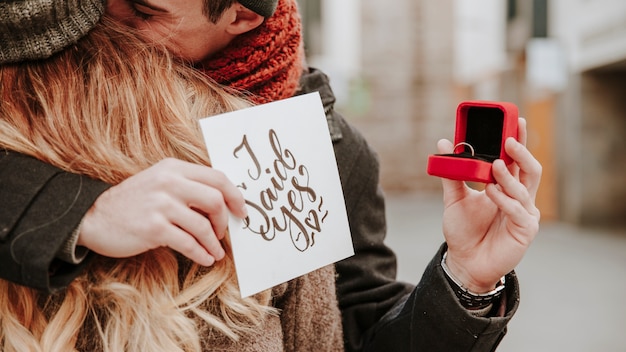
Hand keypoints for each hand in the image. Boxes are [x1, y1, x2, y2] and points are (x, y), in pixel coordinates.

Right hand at [77, 158, 247, 265]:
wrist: (93, 217)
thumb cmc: (133, 203)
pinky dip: (201, 254)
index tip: (241, 211)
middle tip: (223, 233)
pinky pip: (188, 243)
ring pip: (203, 226)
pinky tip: (205, 259)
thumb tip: (223, 204)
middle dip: (224, 221)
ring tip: (216, 253)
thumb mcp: (159, 182)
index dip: (235, 196)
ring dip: (214, 244)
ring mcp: (160, 205)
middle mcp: (168, 182)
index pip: (217, 177)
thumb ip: (187, 186)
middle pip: (215, 200)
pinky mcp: (153, 228)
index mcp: (173, 168)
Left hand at [439, 118, 541, 292]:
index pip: (516, 159)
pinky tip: (491, 192)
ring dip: (508, 175)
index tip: (515, 120)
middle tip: (508, 140)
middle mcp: (519, 197)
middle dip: (522, 153)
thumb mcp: (454, 198)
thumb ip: (452, 173)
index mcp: (505, 187)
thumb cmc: (463, 231)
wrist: (464, 262)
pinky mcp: (525, 230)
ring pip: (524, 188)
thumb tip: (442, 143)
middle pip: (530, 169)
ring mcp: (524, 213)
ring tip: (493, 166)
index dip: (518, 139)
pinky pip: (518, 210)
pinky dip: (504, 199)